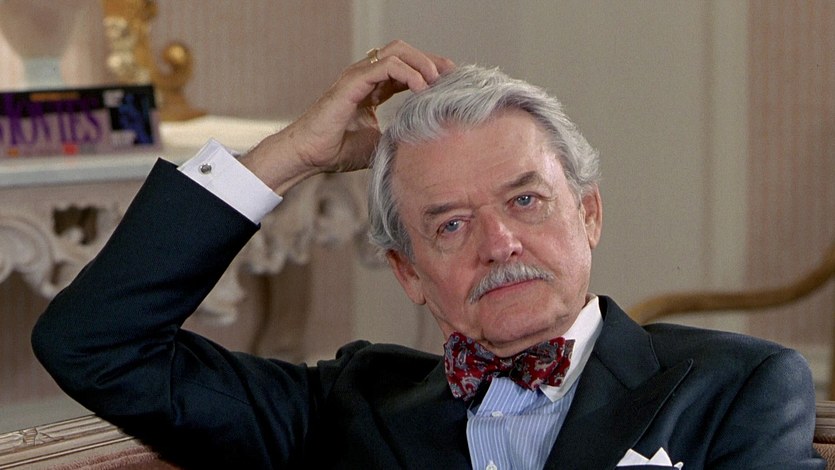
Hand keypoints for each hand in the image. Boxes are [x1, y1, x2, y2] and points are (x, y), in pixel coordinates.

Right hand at [241, 40, 454, 193]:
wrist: (309, 155)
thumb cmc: (337, 151)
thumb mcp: (379, 143)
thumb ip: (398, 136)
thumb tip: (424, 146)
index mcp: (372, 88)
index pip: (407, 68)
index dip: (430, 71)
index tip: (452, 84)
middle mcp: (365, 77)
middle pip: (405, 51)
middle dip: (431, 60)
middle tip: (451, 77)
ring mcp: (358, 76)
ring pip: (397, 51)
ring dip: (422, 62)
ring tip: (438, 81)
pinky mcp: (352, 81)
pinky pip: (385, 65)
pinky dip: (408, 72)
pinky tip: (421, 88)